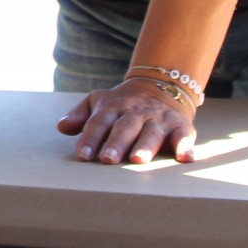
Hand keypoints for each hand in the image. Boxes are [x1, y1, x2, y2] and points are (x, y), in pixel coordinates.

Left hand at [57, 80, 196, 164]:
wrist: (160, 87)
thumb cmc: (121, 104)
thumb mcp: (98, 102)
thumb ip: (79, 115)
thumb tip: (62, 127)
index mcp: (113, 106)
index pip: (99, 123)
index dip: (90, 138)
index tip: (82, 155)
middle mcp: (136, 112)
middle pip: (124, 128)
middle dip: (116, 144)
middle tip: (107, 160)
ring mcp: (159, 119)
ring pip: (152, 133)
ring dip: (145, 146)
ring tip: (137, 160)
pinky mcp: (181, 127)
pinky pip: (184, 137)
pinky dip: (185, 147)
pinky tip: (184, 158)